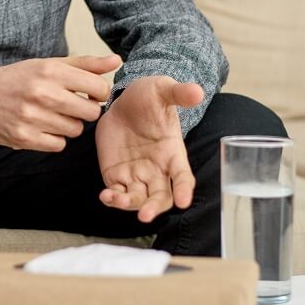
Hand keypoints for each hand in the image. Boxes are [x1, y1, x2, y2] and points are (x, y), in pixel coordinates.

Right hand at [0, 55, 119, 151]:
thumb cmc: (15, 79)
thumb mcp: (47, 64)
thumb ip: (84, 64)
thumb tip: (117, 61)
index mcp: (50, 70)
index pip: (99, 88)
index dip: (98, 93)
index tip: (87, 94)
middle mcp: (42, 92)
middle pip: (91, 112)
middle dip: (84, 111)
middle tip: (68, 106)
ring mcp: (32, 117)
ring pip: (75, 130)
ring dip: (67, 125)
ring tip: (49, 115)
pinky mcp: (23, 138)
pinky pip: (58, 145)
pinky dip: (53, 139)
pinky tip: (40, 127)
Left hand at [95, 76, 204, 222]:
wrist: (123, 101)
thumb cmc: (148, 96)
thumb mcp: (162, 89)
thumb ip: (178, 93)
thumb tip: (198, 91)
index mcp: (172, 152)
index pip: (182, 176)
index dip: (184, 189)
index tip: (184, 201)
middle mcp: (157, 169)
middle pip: (161, 196)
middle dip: (154, 207)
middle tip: (145, 215)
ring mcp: (137, 174)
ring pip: (138, 199)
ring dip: (130, 204)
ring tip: (117, 200)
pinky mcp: (117, 175)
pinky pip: (117, 192)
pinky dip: (112, 198)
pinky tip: (105, 196)